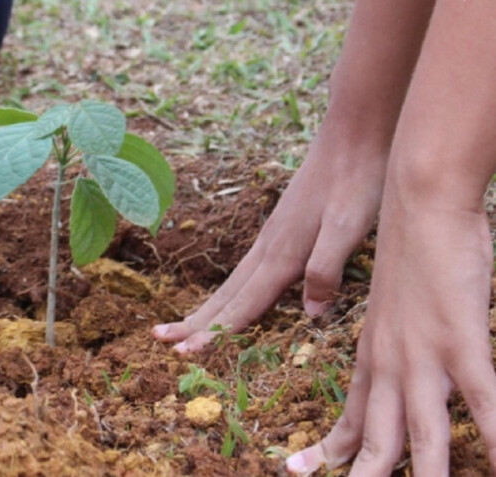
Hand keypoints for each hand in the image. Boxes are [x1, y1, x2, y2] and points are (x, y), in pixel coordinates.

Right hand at [153, 130, 384, 351]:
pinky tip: (232, 295)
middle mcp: (269, 247)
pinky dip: (230, 291)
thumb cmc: (356, 179)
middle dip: (194, 322)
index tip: (185, 354)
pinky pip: (246, 270)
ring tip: (181, 324)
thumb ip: (326, 268)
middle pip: (226, 295)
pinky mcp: (279, 229)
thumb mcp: (349, 226)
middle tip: (160, 339)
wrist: (353, 132)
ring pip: (233, 282)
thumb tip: (309, 314)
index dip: (216, 332)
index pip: (244, 304)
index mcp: (282, 253)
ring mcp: (271, 237)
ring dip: (207, 307)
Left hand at [286, 201, 495, 475]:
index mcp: (373, 355)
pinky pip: (484, 403)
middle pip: (377, 439)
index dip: (330, 451)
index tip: (296, 471)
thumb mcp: (391, 308)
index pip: (351, 416)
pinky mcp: (462, 342)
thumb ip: (392, 344)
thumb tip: (395, 364)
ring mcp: (425, 358)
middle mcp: (390, 365)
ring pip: (422, 437)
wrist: (417, 203)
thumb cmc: (410, 253)